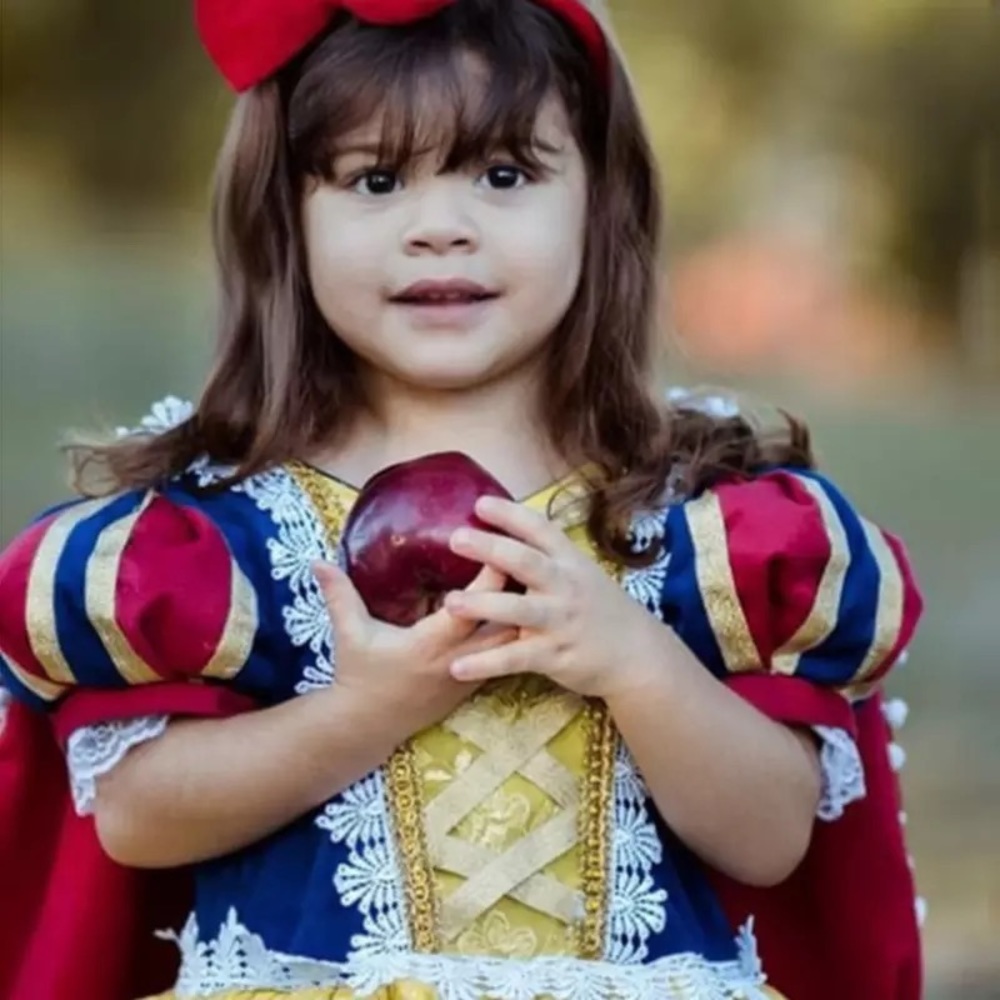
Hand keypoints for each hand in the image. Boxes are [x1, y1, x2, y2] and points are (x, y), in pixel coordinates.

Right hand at [315, 562, 515, 739]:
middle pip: (505, 623)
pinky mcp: (473, 684)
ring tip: (527, 580)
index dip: (490, 576)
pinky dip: (513, 632)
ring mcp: (469, 675)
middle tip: (523, 558)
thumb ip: (339, 595)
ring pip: (512, 642)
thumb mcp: (349, 634)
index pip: (472, 607)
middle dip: (517, 592)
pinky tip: (518, 610)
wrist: (367, 726)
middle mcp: (456, 660)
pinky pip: (504, 656)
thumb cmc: (359, 675)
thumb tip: (316, 560)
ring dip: (520, 613)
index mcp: (429, 644)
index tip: (499, 545)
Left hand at [443, 496, 660, 698]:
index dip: (510, 514)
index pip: (540, 529)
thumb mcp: (581, 574)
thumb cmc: (599, 609)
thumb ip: (547, 556)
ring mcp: (560, 621)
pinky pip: (515, 659)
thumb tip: (505, 531)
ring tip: (449, 603)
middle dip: (491, 548)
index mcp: (569, 561)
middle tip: (455, 538)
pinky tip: (456, 666)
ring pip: (518, 610)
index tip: (479, 503)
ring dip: (483, 605)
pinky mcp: (555, 655)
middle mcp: (565, 586)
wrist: (638, 655)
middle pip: (526, 562)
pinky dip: (485, 663)